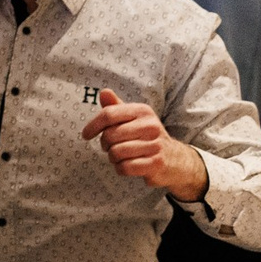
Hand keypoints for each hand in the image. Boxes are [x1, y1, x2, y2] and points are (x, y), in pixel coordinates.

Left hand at [81, 87, 207, 201]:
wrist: (174, 158)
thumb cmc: (146, 136)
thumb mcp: (133, 118)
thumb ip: (116, 107)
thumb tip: (103, 92)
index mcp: (142, 111)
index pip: (109, 114)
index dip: (93, 125)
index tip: (86, 135)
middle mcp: (150, 125)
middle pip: (109, 135)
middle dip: (105, 144)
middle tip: (112, 147)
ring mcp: (155, 145)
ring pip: (115, 153)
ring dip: (113, 158)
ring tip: (123, 156)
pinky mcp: (155, 164)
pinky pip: (124, 168)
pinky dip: (121, 169)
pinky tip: (129, 165)